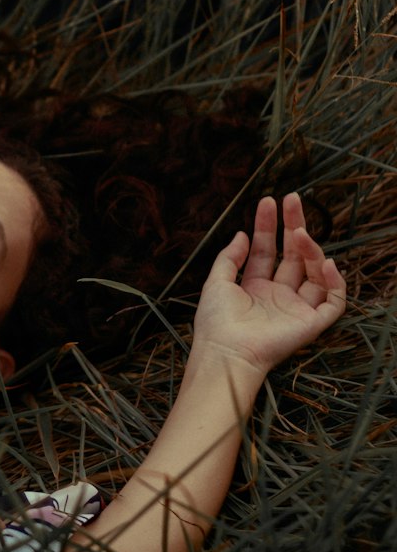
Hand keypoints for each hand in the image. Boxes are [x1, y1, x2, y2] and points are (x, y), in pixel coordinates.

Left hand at [191, 192, 346, 376]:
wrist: (225, 353)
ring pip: (314, 272)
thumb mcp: (216, 282)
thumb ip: (230, 258)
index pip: (267, 250)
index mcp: (256, 287)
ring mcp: (296, 308)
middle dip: (294, 225)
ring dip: (310, 249)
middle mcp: (278, 296)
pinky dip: (335, 282)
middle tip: (294, 198)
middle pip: (293, 255)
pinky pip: (333, 300)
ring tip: (299, 231)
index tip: (269, 201)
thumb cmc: (215, 323)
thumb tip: (241, 233)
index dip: (268, 226)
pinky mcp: (311, 324)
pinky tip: (326, 262)